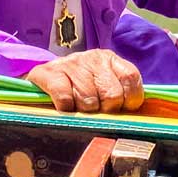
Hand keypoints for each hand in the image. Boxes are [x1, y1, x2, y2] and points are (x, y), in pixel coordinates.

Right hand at [27, 50, 144, 113]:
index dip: (129, 100)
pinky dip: (66, 108)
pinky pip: (65, 99)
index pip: (131, 78)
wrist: (44, 75)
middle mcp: (92, 58)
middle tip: (96, 111)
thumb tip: (132, 118)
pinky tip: (64, 106)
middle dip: (105, 110)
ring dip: (84, 111)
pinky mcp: (49, 72)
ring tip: (79, 108)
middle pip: (112, 94)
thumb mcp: (103, 85)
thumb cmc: (80, 87)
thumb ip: (121, 95)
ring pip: (88, 100)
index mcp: (110, 59)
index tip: (120, 109)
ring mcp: (70, 63)